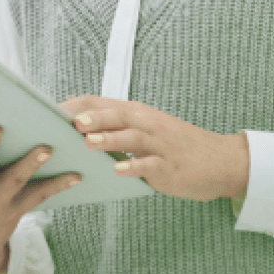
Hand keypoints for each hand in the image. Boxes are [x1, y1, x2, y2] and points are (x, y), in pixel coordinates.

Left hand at [62, 96, 248, 202]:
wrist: (221, 160)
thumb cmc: (176, 145)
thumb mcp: (146, 127)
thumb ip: (115, 122)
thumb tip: (77, 112)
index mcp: (138, 113)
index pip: (103, 102)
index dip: (78, 106)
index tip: (52, 112)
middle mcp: (147, 124)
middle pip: (117, 115)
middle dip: (93, 117)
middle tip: (71, 121)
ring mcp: (159, 145)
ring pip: (131, 137)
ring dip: (109, 139)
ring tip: (88, 141)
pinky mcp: (169, 167)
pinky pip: (150, 165)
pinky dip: (135, 167)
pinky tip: (120, 171)